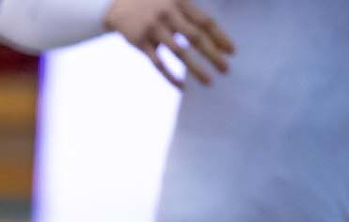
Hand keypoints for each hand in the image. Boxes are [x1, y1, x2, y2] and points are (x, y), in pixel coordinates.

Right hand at [105, 0, 233, 88]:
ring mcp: (153, 29)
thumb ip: (190, 11)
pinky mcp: (139, 41)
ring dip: (196, 68)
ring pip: (179, 52)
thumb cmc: (151, 2)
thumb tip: (212, 33)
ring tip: (209, 81)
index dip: (220, 37)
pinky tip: (181, 85)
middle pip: (195, 38)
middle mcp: (168, 15)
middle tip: (226, 69)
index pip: (205, 22)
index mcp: (180, 2)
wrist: (116, 3)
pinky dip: (169, 75)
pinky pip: (157, 62)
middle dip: (213, 54)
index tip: (232, 52)